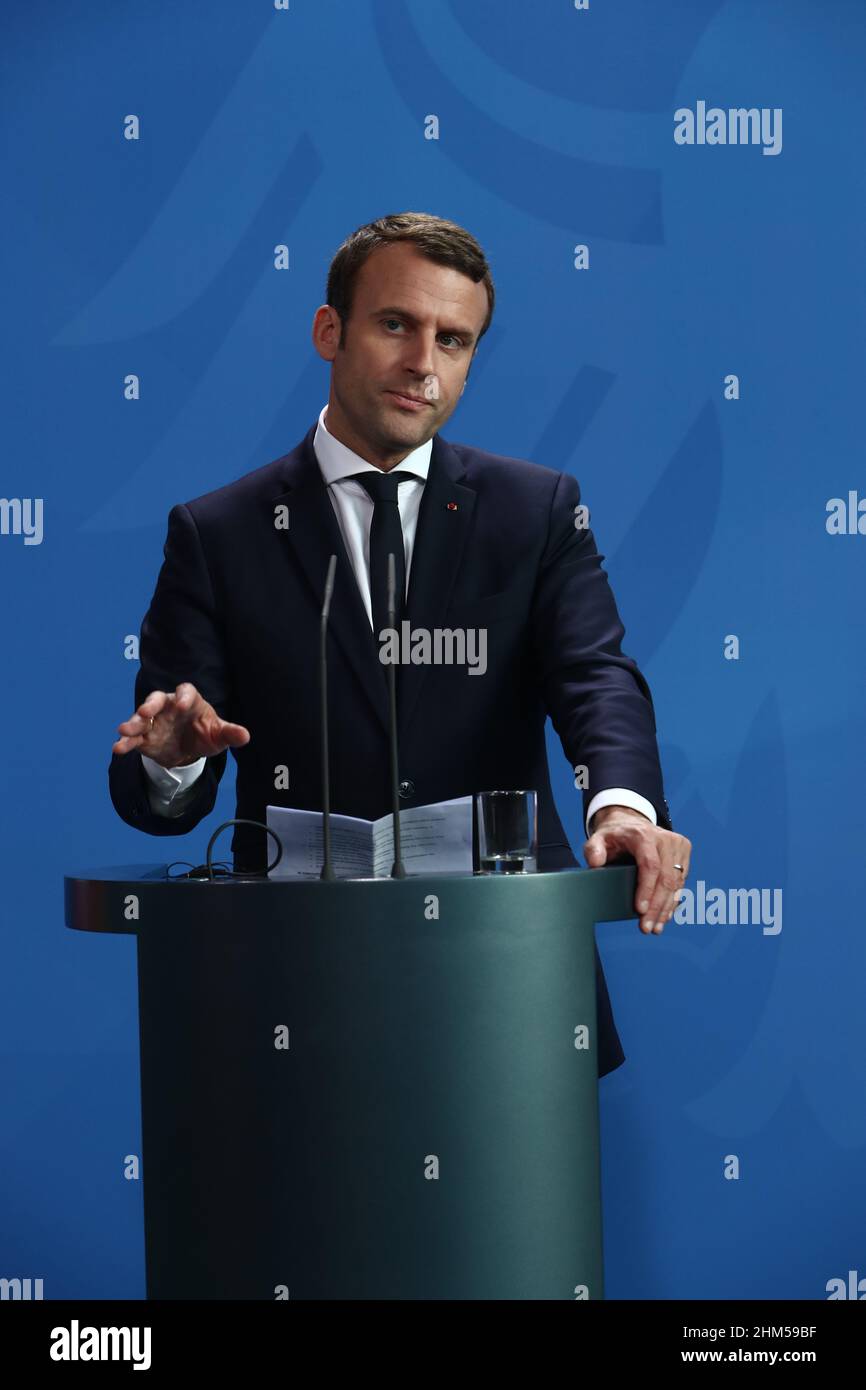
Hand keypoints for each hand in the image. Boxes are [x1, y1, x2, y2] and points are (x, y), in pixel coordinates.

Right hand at [112, 682, 250, 767]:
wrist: (190, 751)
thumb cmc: (206, 734)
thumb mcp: (219, 736)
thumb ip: (230, 734)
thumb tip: (245, 736)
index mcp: (189, 701)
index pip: (186, 692)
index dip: (183, 696)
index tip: (182, 704)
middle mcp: (168, 707)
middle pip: (157, 699)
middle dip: (150, 704)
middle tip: (144, 711)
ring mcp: (154, 721)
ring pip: (141, 718)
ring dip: (132, 723)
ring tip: (123, 730)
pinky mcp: (145, 737)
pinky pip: (134, 737)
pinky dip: (126, 742)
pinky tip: (119, 748)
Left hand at [582, 805, 691, 934]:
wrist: (632, 823)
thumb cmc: (615, 835)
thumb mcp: (598, 838)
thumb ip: (593, 849)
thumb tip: (595, 864)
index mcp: (644, 835)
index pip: (650, 865)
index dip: (647, 890)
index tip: (640, 910)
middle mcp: (665, 839)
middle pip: (666, 878)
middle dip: (656, 907)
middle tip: (646, 928)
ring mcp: (677, 846)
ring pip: (676, 883)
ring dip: (666, 908)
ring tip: (655, 928)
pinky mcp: (684, 854)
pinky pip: (681, 882)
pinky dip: (673, 901)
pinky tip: (664, 916)